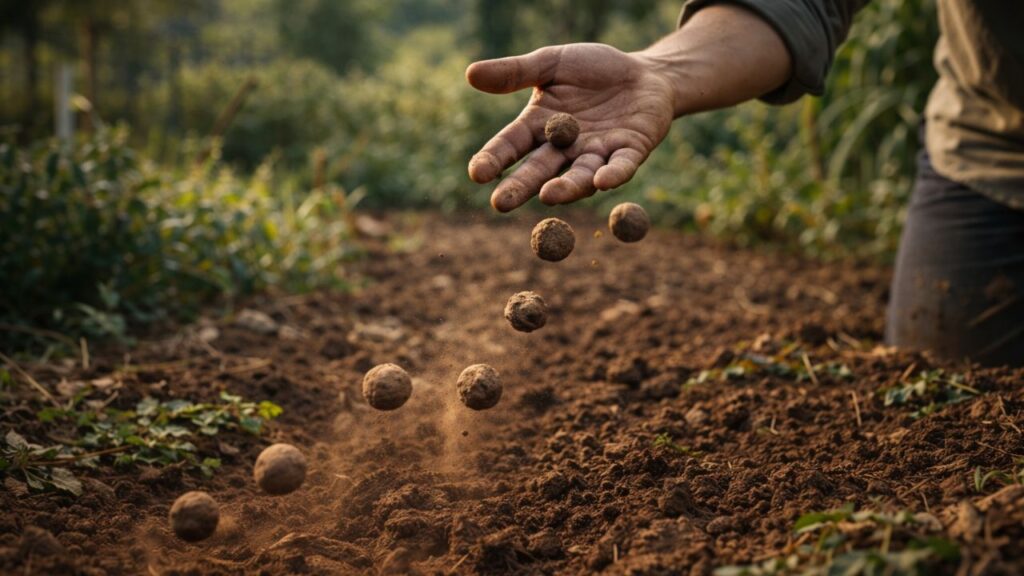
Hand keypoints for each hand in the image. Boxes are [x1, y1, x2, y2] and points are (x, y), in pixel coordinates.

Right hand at [466, 43, 675, 211]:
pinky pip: (621, 166)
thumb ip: (515, 72)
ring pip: (578, 176)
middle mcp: (565, 147)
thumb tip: (470, 73)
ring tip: (549, 196)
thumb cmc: (593, 70)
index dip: (494, 159)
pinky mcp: (630, 151)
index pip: (511, 145)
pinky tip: (602, 181)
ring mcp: (597, 153)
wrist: (644, 73)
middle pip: (539, 170)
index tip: (476, 174)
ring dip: (565, 188)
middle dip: (521, 186)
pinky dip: (612, 175)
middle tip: (500, 203)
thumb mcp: (551, 63)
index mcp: (540, 126)